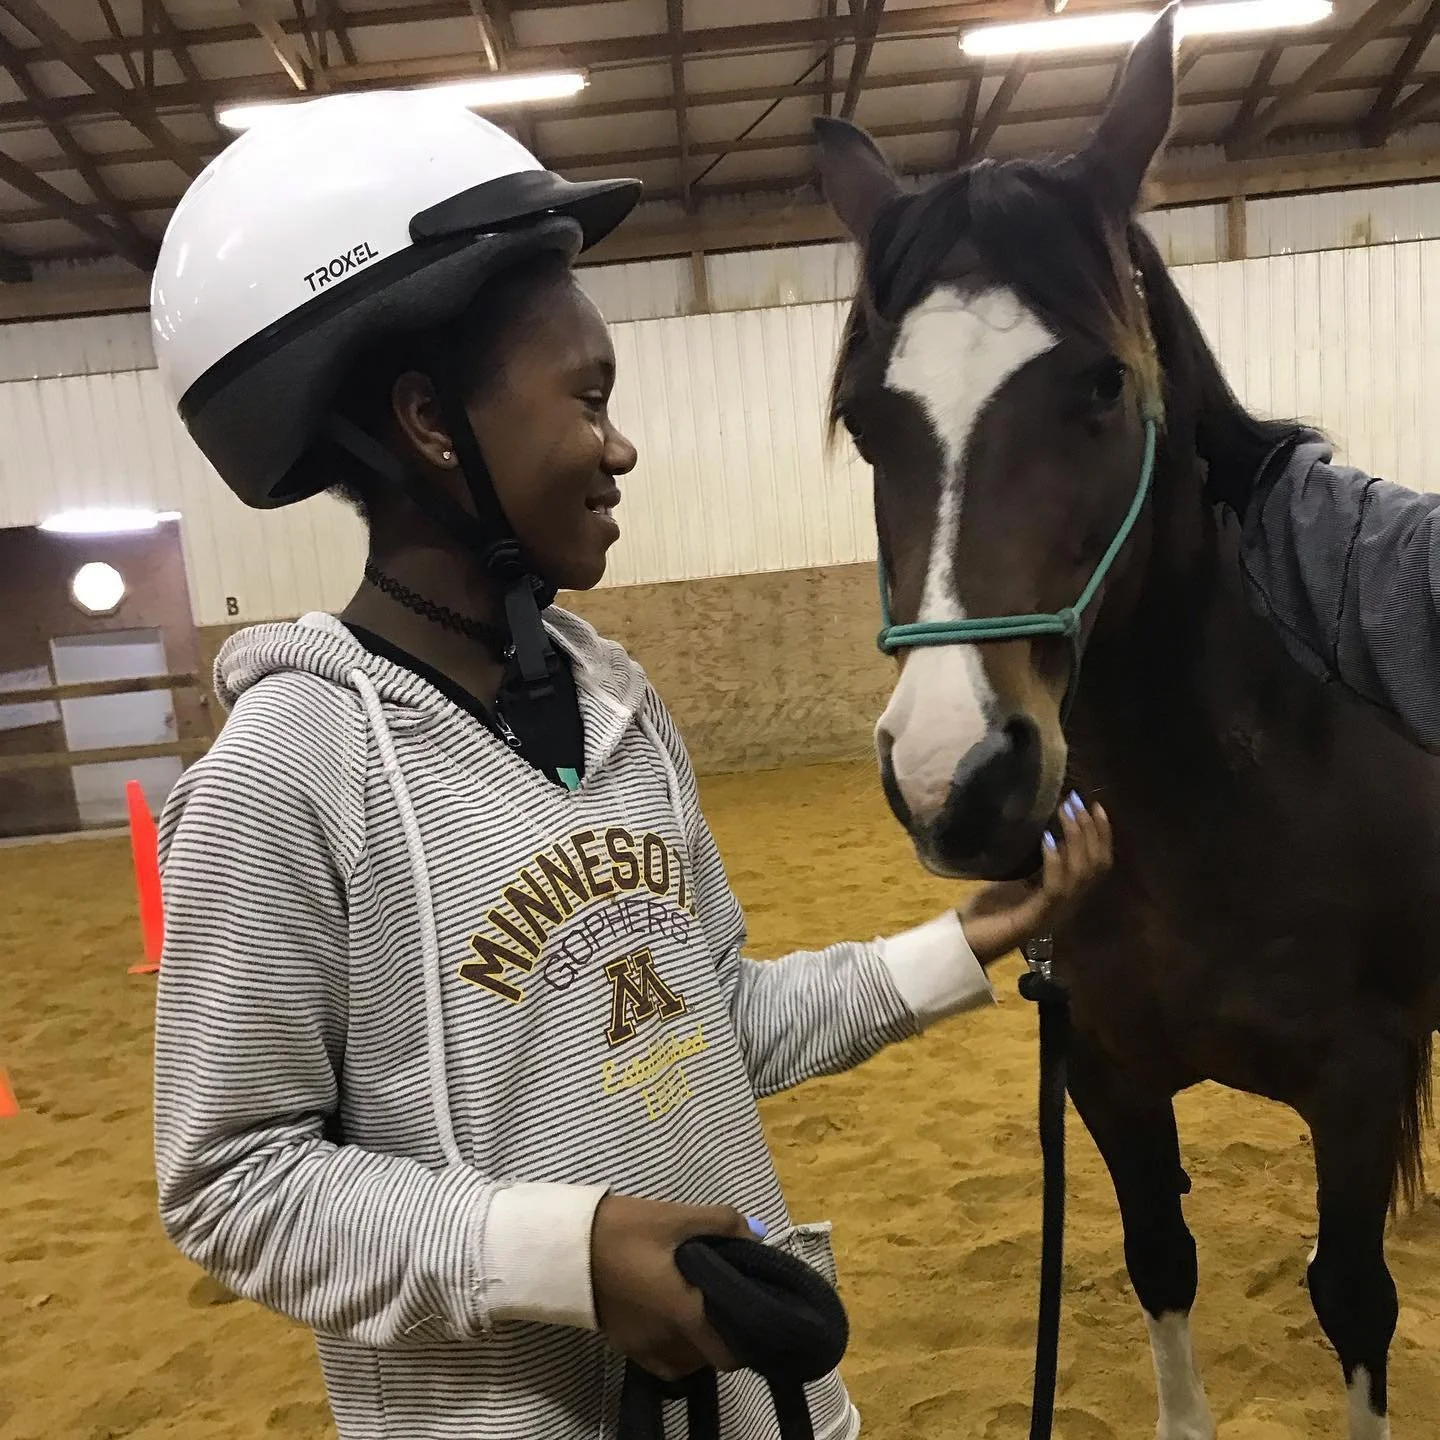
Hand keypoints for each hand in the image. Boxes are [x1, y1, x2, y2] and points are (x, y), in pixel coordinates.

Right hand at [591, 1193, 753, 1380]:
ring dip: (697, 1344)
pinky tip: (672, 1319)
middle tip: (724, 1298)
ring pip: (684, 1362)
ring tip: (699, 1307)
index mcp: (684, 1314)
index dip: (747, 1339)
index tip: (750, 1310)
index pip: (728, 1354)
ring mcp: (641, 1347)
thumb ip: (721, 1223)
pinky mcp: (622, 1344)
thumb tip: (755, 1235)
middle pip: (708, 1358)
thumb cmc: (624, 1230)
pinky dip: (674, 1348)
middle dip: (721, 1335)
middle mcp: (665, 1341)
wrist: (566, 1244)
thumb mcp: (675, 1216)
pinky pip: (660, 1360)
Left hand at [960, 791, 1112, 965]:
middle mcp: (1067, 904)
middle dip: (1092, 831)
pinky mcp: (1037, 918)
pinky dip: (1055, 861)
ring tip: (1065, 814)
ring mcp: (1055, 913)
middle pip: (1097, 866)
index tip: (1095, 805)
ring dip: (1075, 840)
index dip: (1101, 834)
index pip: (1097, 863)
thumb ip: (1033, 860)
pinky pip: (1056, 888)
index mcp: (1066, 895)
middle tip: (1079, 803)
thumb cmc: (988, 909)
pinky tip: (1047, 839)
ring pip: (1082, 874)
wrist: (965, 942)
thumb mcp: (1015, 876)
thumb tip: (1042, 826)